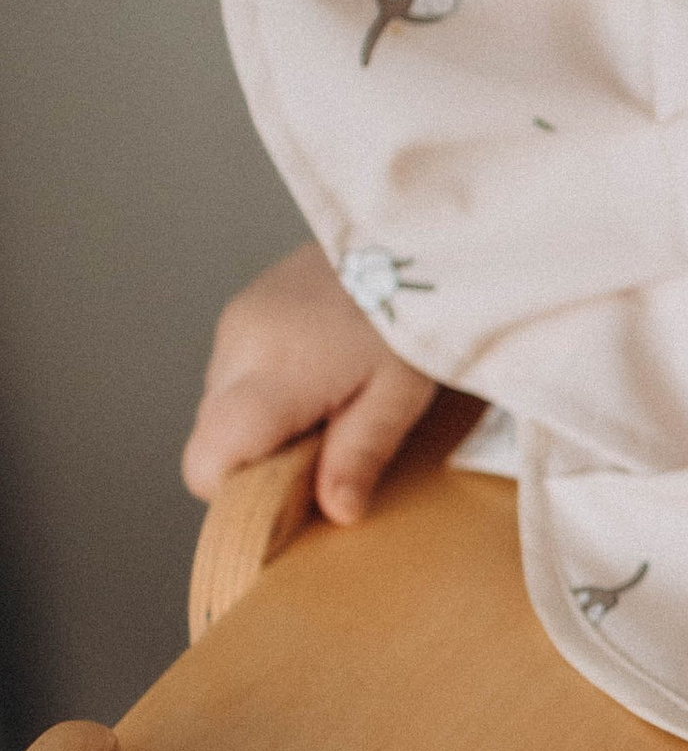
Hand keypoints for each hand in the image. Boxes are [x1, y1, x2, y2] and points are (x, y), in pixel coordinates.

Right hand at [181, 241, 436, 524]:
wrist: (411, 236)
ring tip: (326, 405)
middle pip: (211, 435)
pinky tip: (315, 375)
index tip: (286, 497)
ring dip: (260, 422)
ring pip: (220, 404)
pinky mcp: (243, 307)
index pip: (209, 457)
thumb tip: (336, 513)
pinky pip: (234, 371)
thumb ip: (361, 453)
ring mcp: (236, 321)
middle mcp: (240, 345)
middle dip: (255, 458)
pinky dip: (264, 388)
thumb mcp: (402, 393)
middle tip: (322, 447)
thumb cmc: (415, 314)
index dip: (235, 492)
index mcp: (276, 372)